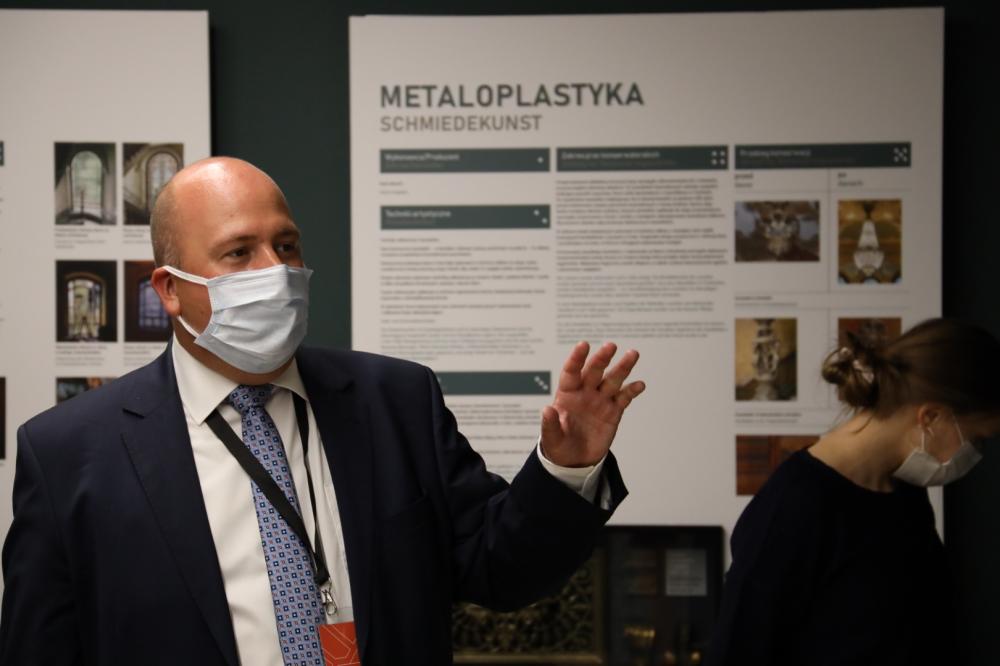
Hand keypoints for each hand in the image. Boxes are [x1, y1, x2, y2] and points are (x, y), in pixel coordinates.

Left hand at [540, 341, 645, 466]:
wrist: (575, 461)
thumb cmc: (559, 446)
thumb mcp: (551, 438)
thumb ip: (550, 425)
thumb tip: (547, 410)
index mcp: (567, 395)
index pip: (571, 372)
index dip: (577, 358)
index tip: (584, 345)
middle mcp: (585, 393)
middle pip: (594, 371)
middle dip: (602, 358)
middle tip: (611, 346)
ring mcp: (600, 401)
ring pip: (612, 380)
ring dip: (622, 367)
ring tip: (633, 354)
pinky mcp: (613, 412)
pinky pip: (623, 398)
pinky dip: (632, 390)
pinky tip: (640, 384)